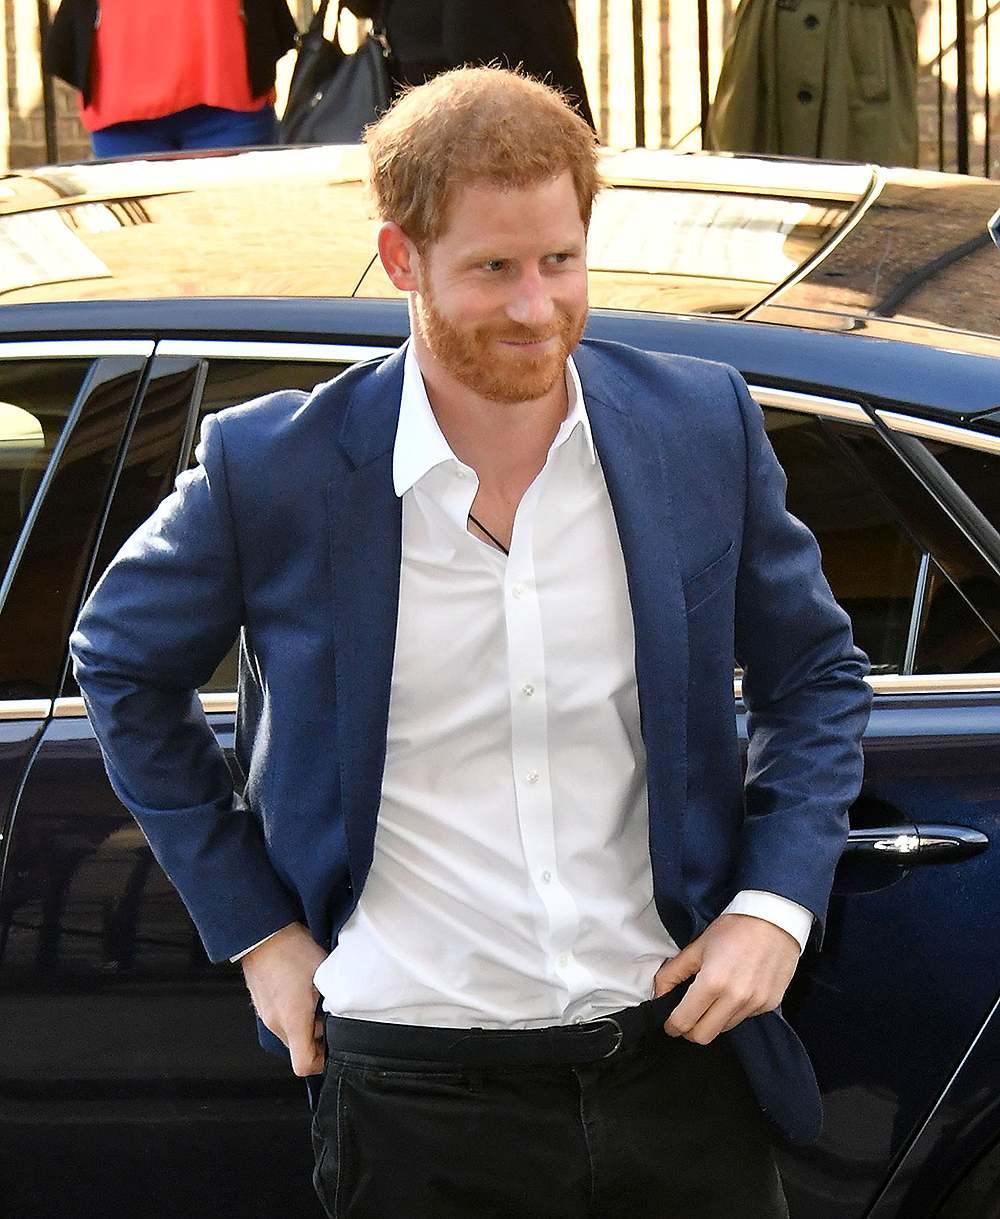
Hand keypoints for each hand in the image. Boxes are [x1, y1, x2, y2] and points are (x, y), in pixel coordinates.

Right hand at [240, 921, 328, 1075]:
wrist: (263, 932)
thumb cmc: (291, 948)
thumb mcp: (324, 972)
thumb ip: (337, 996)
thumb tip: (350, 1007)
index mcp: (291, 1020)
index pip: (303, 1065)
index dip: (322, 1063)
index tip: (333, 1049)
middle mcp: (275, 1022)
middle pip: (298, 1049)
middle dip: (317, 1038)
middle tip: (330, 1014)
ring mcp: (265, 1014)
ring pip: (290, 1033)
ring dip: (305, 1024)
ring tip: (316, 998)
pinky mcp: (261, 1004)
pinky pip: (280, 1019)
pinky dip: (294, 1013)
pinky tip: (302, 990)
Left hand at [652, 913, 799, 1044]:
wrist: (774, 918)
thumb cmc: (736, 928)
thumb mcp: (697, 946)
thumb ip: (673, 972)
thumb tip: (658, 992)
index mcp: (713, 982)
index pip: (685, 1022)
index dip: (672, 1025)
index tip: (671, 1023)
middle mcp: (735, 998)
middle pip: (703, 1036)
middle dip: (690, 1030)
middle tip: (688, 1016)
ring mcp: (755, 1003)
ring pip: (724, 1028)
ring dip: (713, 1020)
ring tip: (714, 997)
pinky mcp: (769, 1004)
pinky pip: (744, 1018)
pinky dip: (734, 1011)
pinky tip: (735, 990)